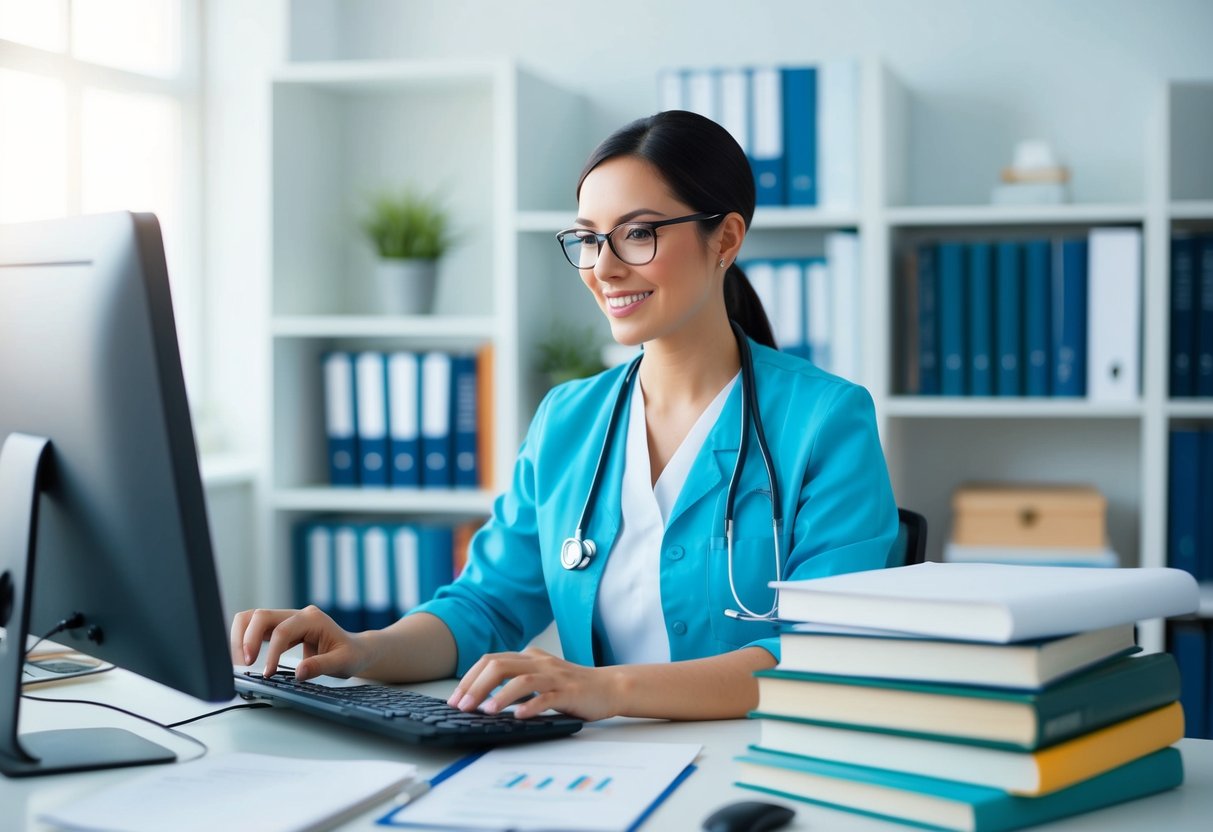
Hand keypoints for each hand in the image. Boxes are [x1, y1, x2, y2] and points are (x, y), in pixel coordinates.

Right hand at [230, 606, 369, 681]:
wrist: (355, 650)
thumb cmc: (350, 655)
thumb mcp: (342, 663)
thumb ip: (321, 666)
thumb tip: (299, 673)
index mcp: (312, 619)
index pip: (282, 630)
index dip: (271, 652)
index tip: (267, 673)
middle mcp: (297, 614)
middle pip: (260, 616)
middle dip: (247, 639)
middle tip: (243, 665)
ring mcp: (287, 619)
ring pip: (252, 618)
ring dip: (241, 638)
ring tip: (240, 662)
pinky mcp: (280, 628)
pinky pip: (255, 628)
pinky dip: (245, 640)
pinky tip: (245, 658)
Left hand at [447, 647, 622, 720]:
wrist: (609, 687)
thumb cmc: (571, 687)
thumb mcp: (539, 678)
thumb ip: (515, 681)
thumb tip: (481, 698)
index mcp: (528, 657)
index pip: (491, 660)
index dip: (469, 678)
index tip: (454, 699)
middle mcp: (539, 662)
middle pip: (500, 666)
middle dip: (476, 686)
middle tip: (462, 706)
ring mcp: (554, 676)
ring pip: (522, 680)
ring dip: (500, 696)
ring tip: (486, 712)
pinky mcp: (569, 692)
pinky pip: (547, 697)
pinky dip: (531, 706)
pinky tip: (519, 717)